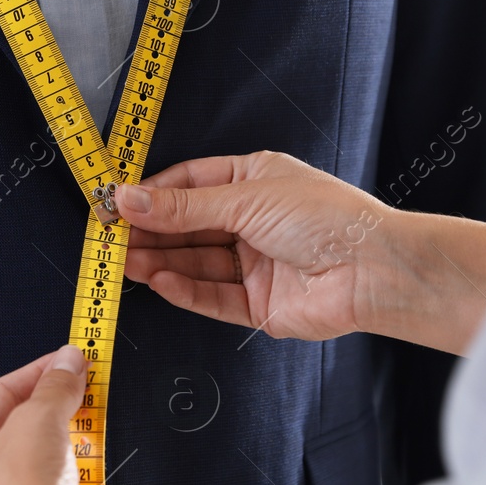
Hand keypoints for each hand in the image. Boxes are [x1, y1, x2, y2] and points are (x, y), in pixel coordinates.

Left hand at [0, 345, 87, 484]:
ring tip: (85, 433)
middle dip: (47, 412)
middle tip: (78, 393)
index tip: (67, 363)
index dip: (36, 374)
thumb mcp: (39, 419)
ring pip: (24, 472)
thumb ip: (55, 387)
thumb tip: (69, 363)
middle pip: (9, 435)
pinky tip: (80, 481)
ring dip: (56, 449)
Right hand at [117, 152, 485, 355]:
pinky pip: (212, 297)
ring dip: (159, 261)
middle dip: (149, 232)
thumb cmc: (328, 219)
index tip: (115, 204)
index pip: (188, 183)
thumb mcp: (245, 199)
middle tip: (109, 239)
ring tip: (124, 262)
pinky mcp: (259, 304)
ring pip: (195, 262)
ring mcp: (255, 263)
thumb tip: (128, 198)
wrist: (376, 271)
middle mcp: (253, 220)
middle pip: (187, 226)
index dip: (151, 194)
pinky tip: (159, 281)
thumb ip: (182, 206)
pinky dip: (184, 290)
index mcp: (254, 180)